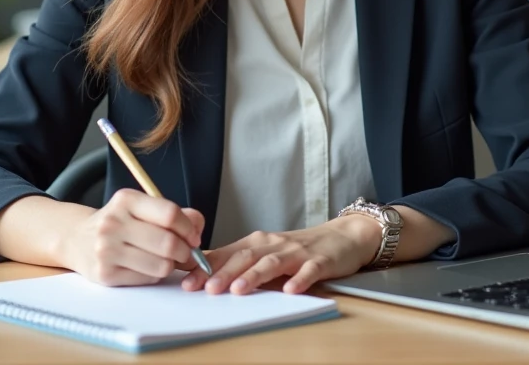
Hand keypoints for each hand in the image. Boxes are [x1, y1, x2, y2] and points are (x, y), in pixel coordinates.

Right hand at [59, 189, 204, 286]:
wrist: (77, 239)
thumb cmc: (119, 223)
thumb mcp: (142, 209)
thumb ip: (175, 214)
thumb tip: (198, 229)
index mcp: (126, 200)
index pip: (170, 214)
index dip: (189, 228)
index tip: (194, 237)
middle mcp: (113, 223)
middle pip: (168, 242)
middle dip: (185, 251)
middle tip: (185, 253)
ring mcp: (107, 250)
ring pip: (161, 265)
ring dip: (170, 265)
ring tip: (164, 259)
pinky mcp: (105, 274)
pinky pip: (147, 279)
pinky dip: (154, 275)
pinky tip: (146, 267)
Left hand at [180, 215, 379, 295]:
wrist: (341, 237)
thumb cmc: (297, 249)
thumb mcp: (265, 252)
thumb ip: (238, 262)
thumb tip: (201, 273)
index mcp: (256, 243)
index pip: (227, 254)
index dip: (206, 267)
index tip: (186, 282)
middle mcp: (273, 244)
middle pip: (245, 257)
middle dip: (224, 272)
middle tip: (206, 288)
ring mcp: (296, 252)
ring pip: (272, 263)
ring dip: (254, 276)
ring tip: (239, 290)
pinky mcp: (319, 261)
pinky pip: (308, 271)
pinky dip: (299, 280)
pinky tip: (289, 291)